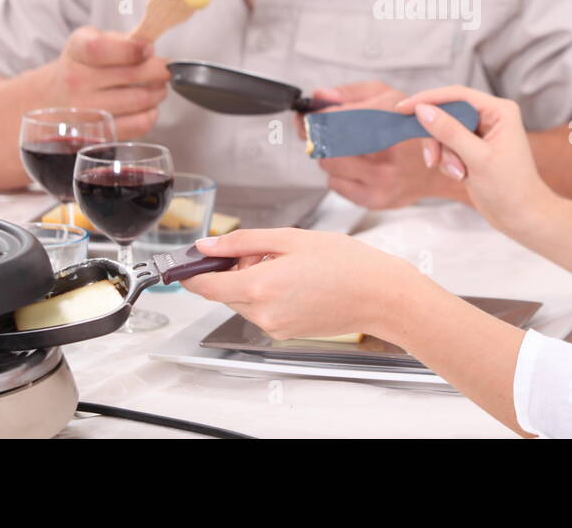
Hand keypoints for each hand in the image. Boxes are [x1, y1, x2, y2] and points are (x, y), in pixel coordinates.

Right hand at [41, 26, 169, 138]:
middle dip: (159, 70)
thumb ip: (120, 40)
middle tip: (164, 69)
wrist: (51, 99)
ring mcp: (86, 110)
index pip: (100, 49)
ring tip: (158, 86)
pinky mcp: (98, 133)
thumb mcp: (90, 40)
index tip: (149, 49)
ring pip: (141, 99)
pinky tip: (149, 106)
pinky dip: (152, 113)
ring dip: (158, 91)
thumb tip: (148, 48)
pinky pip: (139, 124)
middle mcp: (76, 81)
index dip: (131, 49)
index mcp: (77, 52)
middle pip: (131, 75)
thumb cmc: (80, 66)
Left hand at [180, 228, 421, 340]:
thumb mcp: (291, 238)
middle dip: (233, 270)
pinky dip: (269, 294)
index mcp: (260, 286)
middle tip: (263, 250)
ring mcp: (275, 326)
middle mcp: (263, 312)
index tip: (191, 260)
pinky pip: (263, 311)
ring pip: (244, 301)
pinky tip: (296, 280)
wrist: (381, 296)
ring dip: (253, 282)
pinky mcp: (286, 333)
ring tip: (287, 264)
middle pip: (225, 292)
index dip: (193, 272)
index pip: (205, 286)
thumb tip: (207, 246)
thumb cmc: (345, 263)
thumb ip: (243, 241)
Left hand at [297, 81, 453, 209]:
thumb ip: (351, 93)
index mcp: (388, 120)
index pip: (333, 119)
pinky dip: (337, 174)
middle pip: (326, 145)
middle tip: (321, 133)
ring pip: (327, 165)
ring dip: (328, 156)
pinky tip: (355, 167)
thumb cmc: (409, 130)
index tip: (310, 117)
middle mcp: (385, 152)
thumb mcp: (387, 96)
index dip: (316, 117)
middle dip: (318, 138)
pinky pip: (335, 185)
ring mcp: (380, 179)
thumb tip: (319, 97)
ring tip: (345, 149)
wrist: (435, 170)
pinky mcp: (374, 199)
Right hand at [394, 85, 553, 231]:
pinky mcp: (472, 149)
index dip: (428, 98)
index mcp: (499, 111)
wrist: (521, 217)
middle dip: (438, 138)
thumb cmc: (509, 188)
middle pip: (447, 113)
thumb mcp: (477, 158)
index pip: (457, 95)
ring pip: (444, 132)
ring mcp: (480, 133)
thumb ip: (449, 132)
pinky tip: (460, 176)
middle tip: (433, 160)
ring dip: (444, 154)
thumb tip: (422, 110)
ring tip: (457, 173)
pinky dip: (447, 161)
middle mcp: (490, 117)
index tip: (402, 108)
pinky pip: (447, 146)